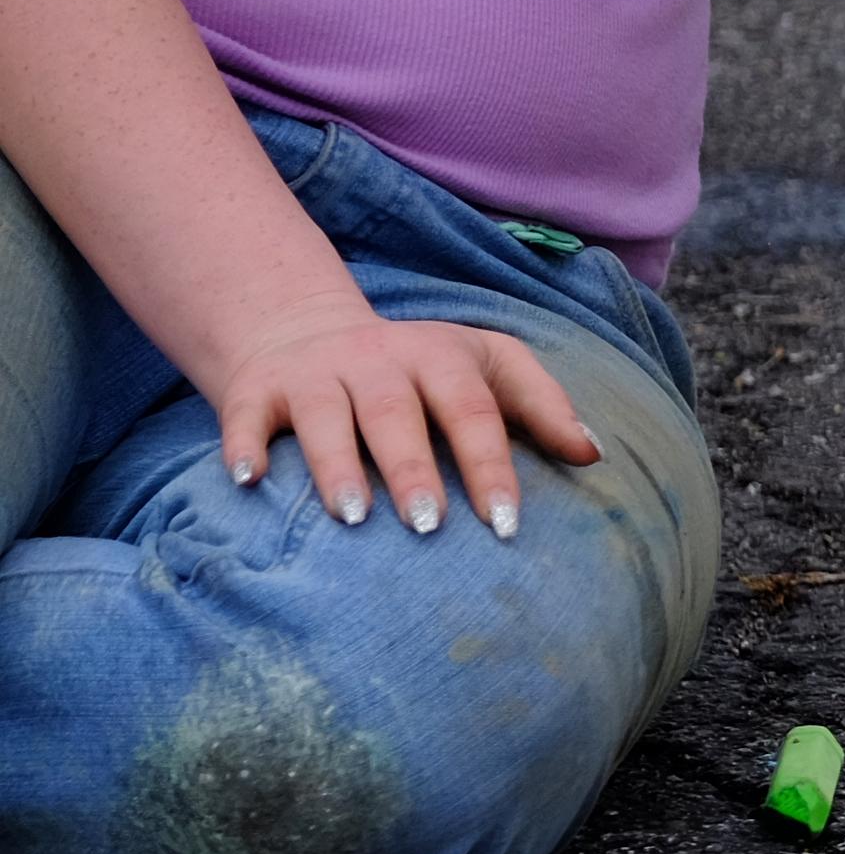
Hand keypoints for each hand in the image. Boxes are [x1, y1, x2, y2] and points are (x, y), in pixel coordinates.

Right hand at [208, 296, 600, 536]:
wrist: (307, 328)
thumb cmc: (421, 371)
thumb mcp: (487, 367)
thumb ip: (542, 406)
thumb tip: (593, 454)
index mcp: (439, 358)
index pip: (471, 410)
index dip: (489, 465)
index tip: (504, 524)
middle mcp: (375, 361)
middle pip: (395, 413)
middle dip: (412, 469)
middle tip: (428, 525)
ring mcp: (314, 374)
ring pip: (324, 416)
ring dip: (335, 464)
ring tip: (350, 516)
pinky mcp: (257, 388)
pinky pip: (245, 415)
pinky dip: (242, 445)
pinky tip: (247, 481)